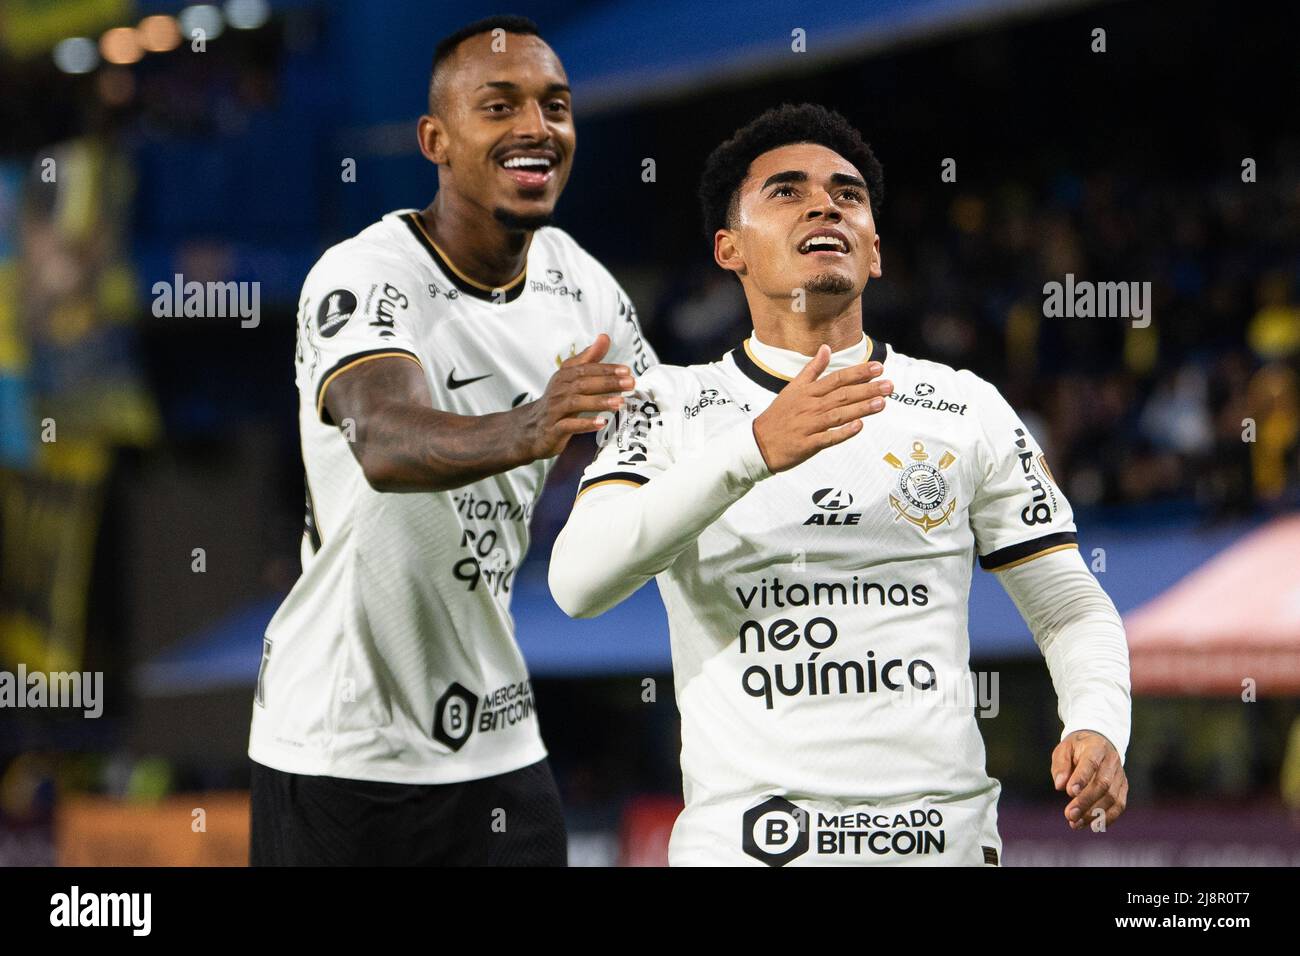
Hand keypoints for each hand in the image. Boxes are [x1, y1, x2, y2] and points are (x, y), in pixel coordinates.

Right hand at [519, 334, 634, 459]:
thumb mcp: (570, 377)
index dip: (606, 369)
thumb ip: (589, 359)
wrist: (532, 428)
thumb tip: (604, 337)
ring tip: (620, 402)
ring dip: (599, 402)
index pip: (586, 369)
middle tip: (630, 384)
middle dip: (608, 383)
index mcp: (564, 376)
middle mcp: (558, 390)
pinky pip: (569, 425)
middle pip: (583, 383)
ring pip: (577, 403)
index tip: (626, 370)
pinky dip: (585, 424)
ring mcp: (554, 409)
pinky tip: (601, 423)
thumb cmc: (557, 401)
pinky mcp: (553, 428)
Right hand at [751, 345, 891, 472]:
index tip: (878, 367)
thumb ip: (812, 370)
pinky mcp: (808, 444)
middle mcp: (810, 406)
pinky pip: (828, 438)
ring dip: (861, 408)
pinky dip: (843, 432)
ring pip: (838, 414)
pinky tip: (859, 427)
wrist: (759, 443)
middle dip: (867, 389)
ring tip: (882, 403)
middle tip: (889, 386)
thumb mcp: (792, 388)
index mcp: (808, 392)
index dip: (858, 372)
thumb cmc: (779, 416)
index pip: (837, 378)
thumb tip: (825, 348)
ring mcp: (809, 426)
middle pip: (842, 395)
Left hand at [1052, 730, 1127, 830]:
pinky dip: (1107, 818)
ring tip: (1075, 823)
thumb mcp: (1064, 749)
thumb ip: (1060, 766)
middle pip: (1103, 784)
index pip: (1091, 763)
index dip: (1082, 778)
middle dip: (1085, 802)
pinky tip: (1092, 826)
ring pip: (1112, 798)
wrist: (1099, 743)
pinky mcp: (1123, 787)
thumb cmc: (1077, 748)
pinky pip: (1119, 805)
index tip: (1070, 792)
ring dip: (1094, 814)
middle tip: (1069, 815)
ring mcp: (1120, 775)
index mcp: (1096, 748)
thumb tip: (1060, 786)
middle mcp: (1112, 761)